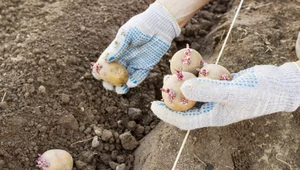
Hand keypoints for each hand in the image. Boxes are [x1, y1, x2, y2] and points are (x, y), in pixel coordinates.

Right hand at [92, 2, 179, 93]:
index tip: (98, 76)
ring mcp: (135, 63)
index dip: (100, 70)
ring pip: (125, 78)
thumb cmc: (142, 25)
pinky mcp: (146, 67)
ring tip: (120, 90)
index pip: (105, 62)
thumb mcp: (128, 33)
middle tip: (109, 86)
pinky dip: (134, 82)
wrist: (160, 25)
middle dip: (110, 82)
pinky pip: (138, 77)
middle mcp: (124, 58)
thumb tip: (107, 59)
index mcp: (116, 50)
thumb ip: (119, 46)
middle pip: (114, 74)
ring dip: (121, 86)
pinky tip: (130, 84)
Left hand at [151, 62, 299, 129]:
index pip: (184, 121)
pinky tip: (194, 65)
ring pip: (195, 93)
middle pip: (187, 106)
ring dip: (184, 83)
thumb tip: (183, 88)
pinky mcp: (224, 87)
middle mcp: (214, 109)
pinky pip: (206, 82)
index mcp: (214, 117)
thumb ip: (209, 91)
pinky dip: (199, 74)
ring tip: (173, 71)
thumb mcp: (234, 92)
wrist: (281, 85)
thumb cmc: (261, 92)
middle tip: (163, 82)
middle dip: (172, 96)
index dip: (166, 114)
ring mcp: (219, 98)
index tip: (152, 105)